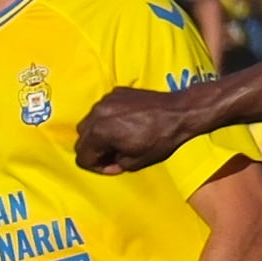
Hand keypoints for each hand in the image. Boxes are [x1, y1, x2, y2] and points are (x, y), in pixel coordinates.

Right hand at [77, 86, 195, 173]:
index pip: (82, 157)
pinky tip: (127, 125)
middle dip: (95, 150)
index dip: (97, 167)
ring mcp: (106, 100)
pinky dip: (109, 120)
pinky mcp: (116, 93)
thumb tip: (109, 161)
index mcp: (99, 132)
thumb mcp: (135, 163)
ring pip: (91, 122)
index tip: (113, 166)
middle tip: (114, 156)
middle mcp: (97, 113)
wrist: (179, 113)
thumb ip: (113, 164)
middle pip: (82, 139)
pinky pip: (103, 110)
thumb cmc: (160, 139)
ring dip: (100, 134)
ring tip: (120, 140)